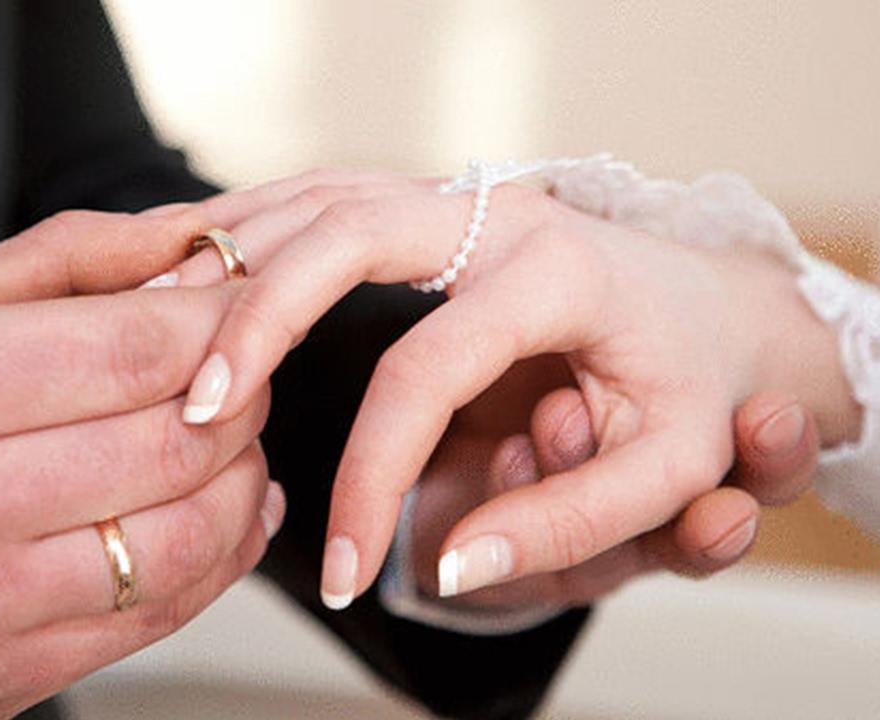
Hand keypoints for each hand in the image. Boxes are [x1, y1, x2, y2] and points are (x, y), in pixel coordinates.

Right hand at [0, 210, 284, 718]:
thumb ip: (63, 261)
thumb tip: (193, 243)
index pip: (134, 350)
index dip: (223, 322)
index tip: (250, 306)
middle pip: (175, 444)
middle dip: (244, 397)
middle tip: (244, 372)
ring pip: (188, 540)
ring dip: (242, 481)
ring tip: (230, 444)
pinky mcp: (2, 679)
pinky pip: (159, 620)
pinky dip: (219, 558)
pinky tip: (222, 515)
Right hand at [167, 169, 859, 603]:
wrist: (720, 311)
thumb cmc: (697, 385)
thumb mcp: (672, 468)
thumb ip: (569, 523)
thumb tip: (449, 564)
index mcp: (558, 270)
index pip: (426, 371)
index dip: (371, 475)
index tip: (345, 569)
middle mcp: (501, 210)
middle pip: (347, 232)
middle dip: (257, 318)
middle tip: (199, 406)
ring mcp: (462, 196)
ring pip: (320, 198)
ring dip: (234, 259)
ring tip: (159, 328)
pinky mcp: (432, 207)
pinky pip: (320, 201)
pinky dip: (250, 235)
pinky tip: (193, 272)